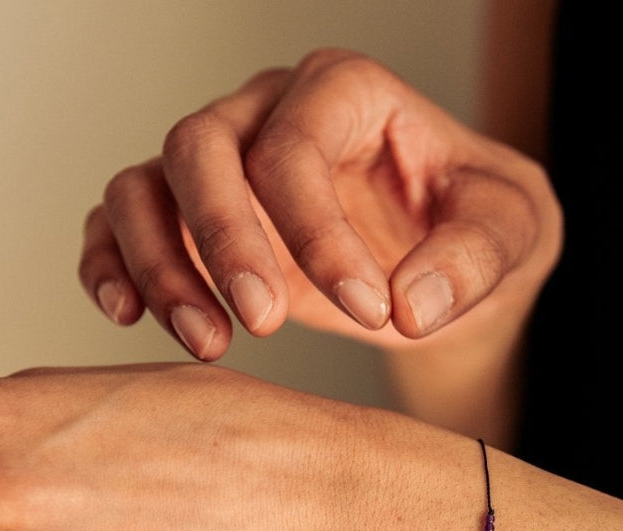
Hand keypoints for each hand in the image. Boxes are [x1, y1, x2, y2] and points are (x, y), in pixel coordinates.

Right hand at [78, 48, 560, 360]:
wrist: (443, 267)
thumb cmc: (474, 233)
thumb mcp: (511, 233)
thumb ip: (475, 256)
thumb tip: (410, 303)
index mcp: (345, 93)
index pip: (298, 147)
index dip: (319, 232)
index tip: (369, 309)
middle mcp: (266, 113)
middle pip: (199, 147)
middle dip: (223, 241)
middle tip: (262, 326)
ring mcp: (220, 166)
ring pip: (143, 186)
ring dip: (158, 267)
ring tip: (207, 344)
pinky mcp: (189, 221)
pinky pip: (120, 224)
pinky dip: (111, 266)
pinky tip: (130, 316)